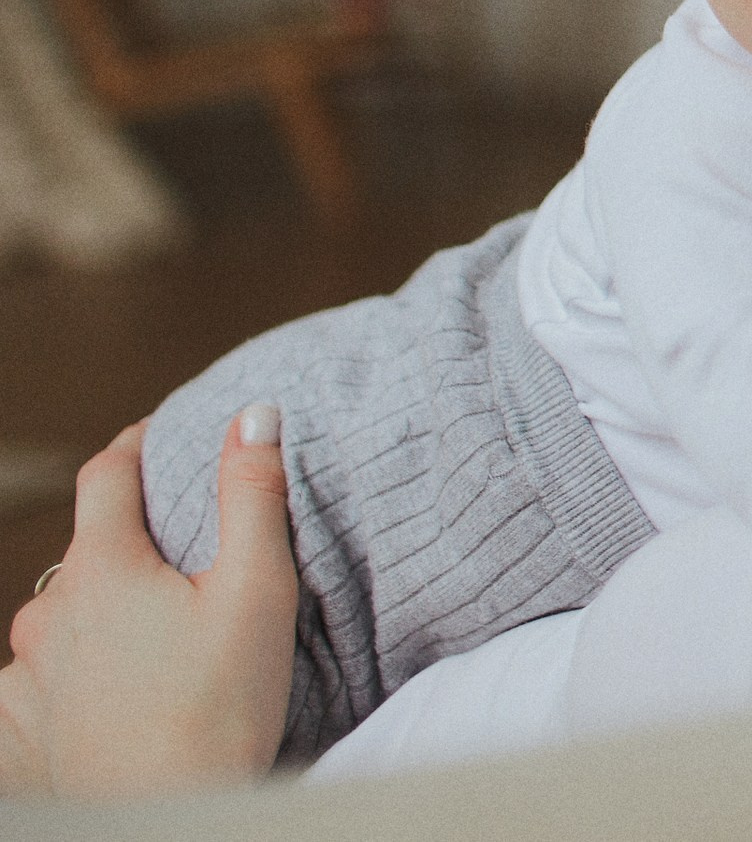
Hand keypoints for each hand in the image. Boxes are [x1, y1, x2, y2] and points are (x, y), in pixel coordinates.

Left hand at [0, 409, 297, 799]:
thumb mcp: (258, 589)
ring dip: (104, 603)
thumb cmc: (221, 708)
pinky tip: (121, 681)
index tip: (161, 438)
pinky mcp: (27, 721)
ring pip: (67, 610)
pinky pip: (45, 669)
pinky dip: (79, 661)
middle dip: (131, 538)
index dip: (136, 444)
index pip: (105, 473)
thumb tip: (252, 415)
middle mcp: (51, 611)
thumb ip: (251, 494)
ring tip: (161, 627)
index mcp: (104, 567)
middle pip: (88, 547)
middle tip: (186, 555)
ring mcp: (30, 670)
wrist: (171, 814)